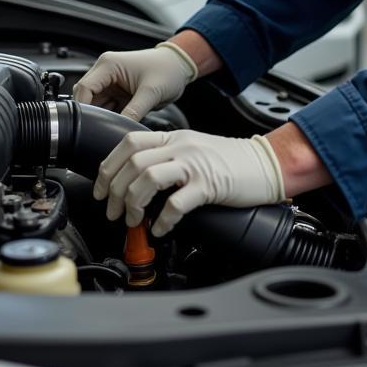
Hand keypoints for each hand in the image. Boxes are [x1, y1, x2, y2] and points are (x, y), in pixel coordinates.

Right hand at [73, 42, 196, 120]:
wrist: (180, 67)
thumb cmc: (168, 70)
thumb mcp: (151, 93)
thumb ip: (133, 112)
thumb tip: (119, 128)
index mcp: (108, 65)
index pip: (83, 88)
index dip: (83, 108)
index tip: (89, 125)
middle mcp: (105, 71)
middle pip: (86, 97)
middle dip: (92, 114)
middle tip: (102, 128)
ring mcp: (110, 82)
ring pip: (95, 105)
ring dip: (102, 116)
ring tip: (113, 124)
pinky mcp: (117, 92)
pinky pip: (106, 108)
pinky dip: (110, 116)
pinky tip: (118, 123)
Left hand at [94, 130, 285, 235]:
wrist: (266, 164)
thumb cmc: (231, 161)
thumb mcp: (193, 150)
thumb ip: (166, 159)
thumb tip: (135, 183)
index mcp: (172, 138)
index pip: (128, 143)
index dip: (108, 167)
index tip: (100, 189)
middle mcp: (180, 146)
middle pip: (132, 163)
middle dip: (114, 191)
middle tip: (113, 212)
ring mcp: (194, 164)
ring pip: (147, 178)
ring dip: (133, 204)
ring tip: (134, 221)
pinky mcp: (209, 184)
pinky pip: (176, 203)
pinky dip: (162, 220)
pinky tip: (160, 229)